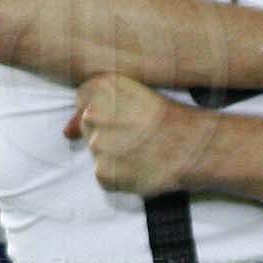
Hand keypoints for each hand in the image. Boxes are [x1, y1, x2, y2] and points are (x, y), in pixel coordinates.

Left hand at [67, 74, 201, 195]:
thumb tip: (66, 132)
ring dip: (116, 155)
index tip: (124, 117)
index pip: (83, 100)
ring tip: (143, 152)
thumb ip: (94, 108)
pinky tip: (141, 167)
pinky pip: (104, 175)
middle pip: (89, 128)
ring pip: (97, 152)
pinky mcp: (103, 172)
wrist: (195, 146)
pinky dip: (120, 175)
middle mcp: (94, 114)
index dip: (106, 112)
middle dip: (109, 133)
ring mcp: (97, 145)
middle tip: (138, 136)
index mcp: (103, 87)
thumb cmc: (170, 119)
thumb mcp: (135, 99)